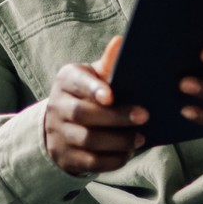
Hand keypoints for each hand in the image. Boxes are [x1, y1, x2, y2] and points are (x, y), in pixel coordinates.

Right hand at [44, 36, 146, 174]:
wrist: (60, 124)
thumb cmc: (88, 93)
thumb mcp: (94, 75)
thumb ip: (108, 64)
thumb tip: (121, 41)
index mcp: (66, 80)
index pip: (77, 83)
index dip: (93, 89)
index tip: (111, 96)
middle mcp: (57, 106)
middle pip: (83, 114)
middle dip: (116, 117)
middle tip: (144, 116)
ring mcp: (59, 134)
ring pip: (88, 140)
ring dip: (118, 140)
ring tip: (140, 137)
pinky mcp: (66, 157)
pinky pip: (90, 162)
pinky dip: (112, 159)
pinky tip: (128, 152)